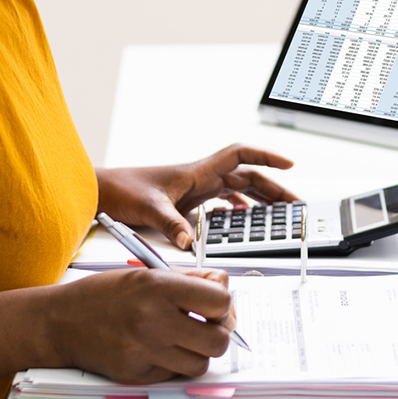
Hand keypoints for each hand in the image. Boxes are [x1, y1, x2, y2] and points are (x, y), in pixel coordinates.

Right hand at [46, 267, 233, 382]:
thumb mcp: (145, 272)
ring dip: (198, 351)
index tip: (214, 303)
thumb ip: (189, 279)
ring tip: (182, 337)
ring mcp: (144, 352)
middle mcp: (152, 320)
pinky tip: (160, 348)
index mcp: (157, 287)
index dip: (223, 302)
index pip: (219, 300)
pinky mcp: (137, 376)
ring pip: (201, 363)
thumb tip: (224, 288)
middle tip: (206, 324)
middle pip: (218, 339)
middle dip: (218, 331)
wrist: (61, 321)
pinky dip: (175, 363)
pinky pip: (175, 375)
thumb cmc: (103, 294)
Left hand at [96, 144, 297, 249]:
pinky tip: (243, 220)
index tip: (290, 164)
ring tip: (278, 214)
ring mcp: (195, 190)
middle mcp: (200, 178)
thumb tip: (189, 243)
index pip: (240, 155)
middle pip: (246, 177)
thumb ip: (170, 225)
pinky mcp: (187, 203)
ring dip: (259, 199)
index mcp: (197, 172)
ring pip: (237, 189)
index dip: (266, 156)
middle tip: (294, 204)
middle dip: (273, 188)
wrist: (102, 192)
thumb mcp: (149, 208)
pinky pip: (221, 202)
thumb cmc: (122, 190)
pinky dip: (237, 209)